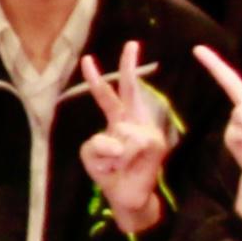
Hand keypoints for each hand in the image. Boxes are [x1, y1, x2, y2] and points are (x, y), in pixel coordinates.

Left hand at [79, 42, 173, 230]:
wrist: (127, 197)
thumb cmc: (109, 172)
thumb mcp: (91, 154)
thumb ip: (96, 141)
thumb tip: (119, 140)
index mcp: (119, 121)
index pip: (108, 96)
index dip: (96, 79)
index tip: (86, 59)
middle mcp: (135, 121)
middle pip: (130, 89)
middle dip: (129, 65)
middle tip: (131, 43)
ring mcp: (147, 131)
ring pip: (119, 131)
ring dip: (110, 153)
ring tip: (117, 165)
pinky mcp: (155, 143)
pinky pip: (129, 143)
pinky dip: (121, 157)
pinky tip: (126, 166)